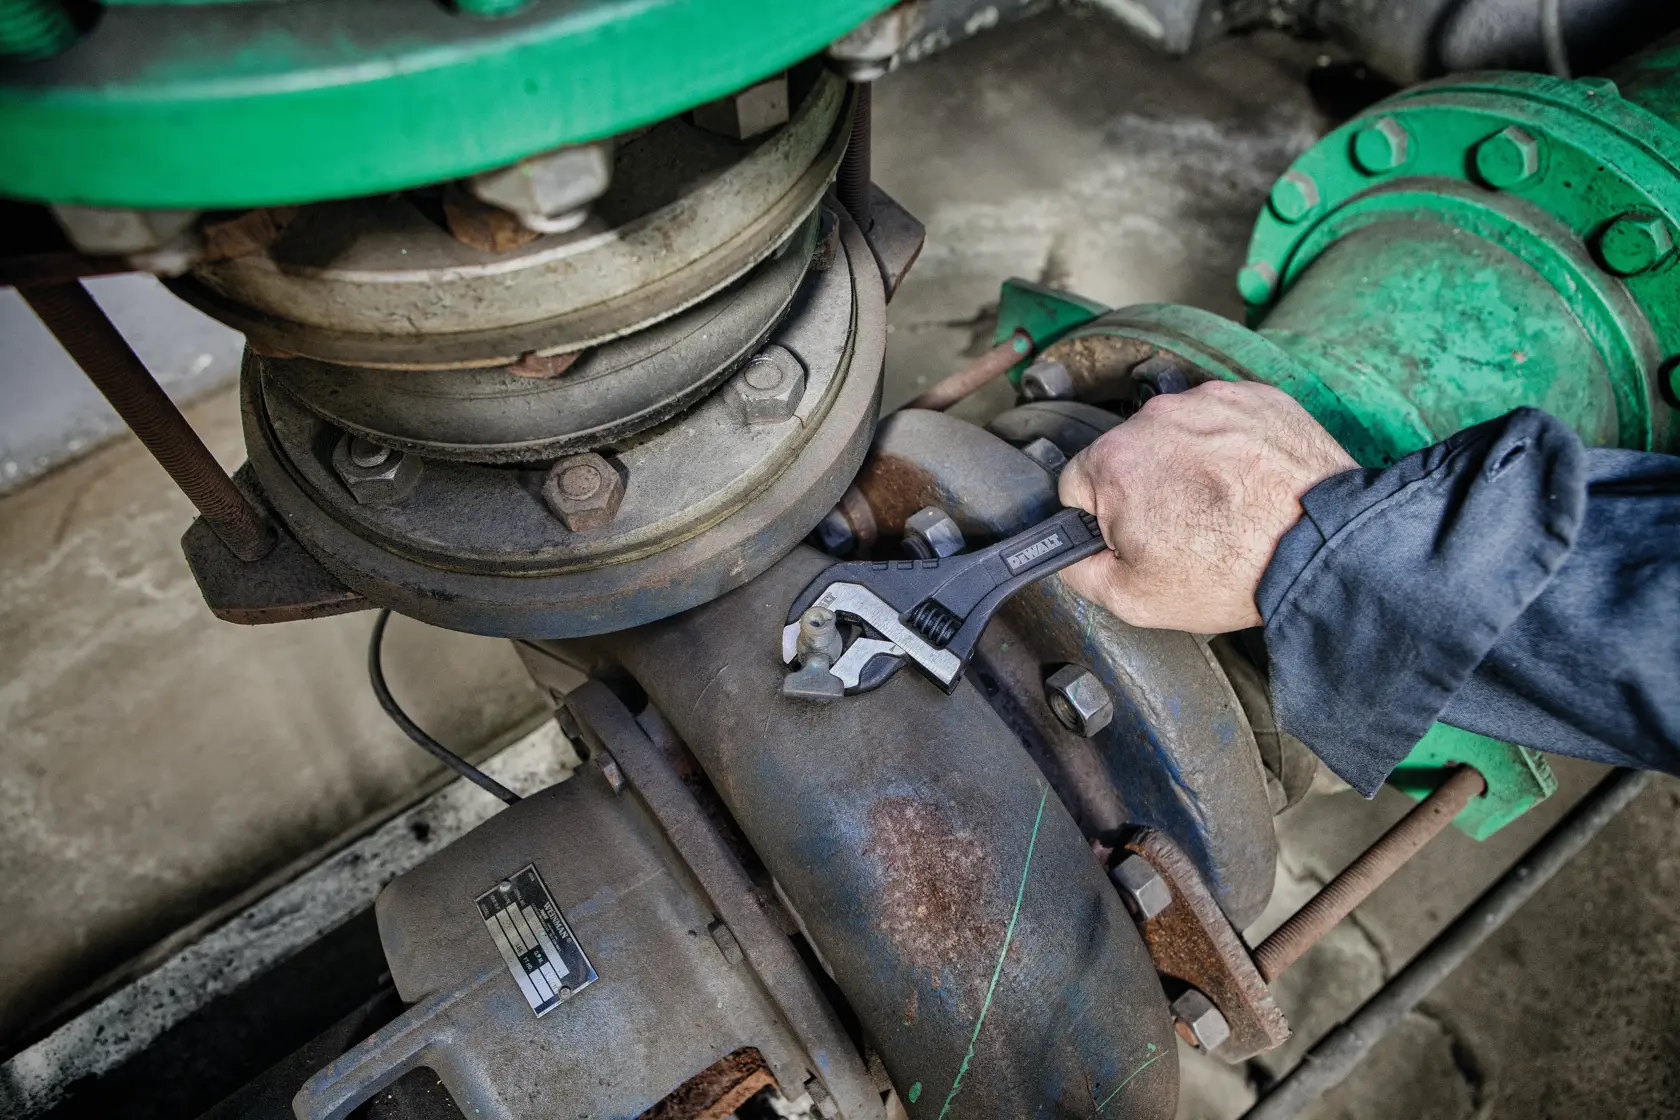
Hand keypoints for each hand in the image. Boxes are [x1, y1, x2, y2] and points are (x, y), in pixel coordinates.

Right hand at [1057, 379, 1356, 631]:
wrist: (1322, 547)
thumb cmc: (1235, 569)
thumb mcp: (1134, 600)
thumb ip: (1080, 572)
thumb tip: (1068, 555)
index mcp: (1113, 462)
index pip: (1078, 485)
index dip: (1104, 519)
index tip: (1136, 536)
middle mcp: (1155, 418)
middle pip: (1129, 455)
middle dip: (1147, 489)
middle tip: (1186, 529)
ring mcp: (1208, 400)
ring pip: (1176, 434)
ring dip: (1189, 464)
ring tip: (1224, 506)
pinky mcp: (1253, 397)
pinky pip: (1224, 418)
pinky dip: (1231, 446)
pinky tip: (1248, 483)